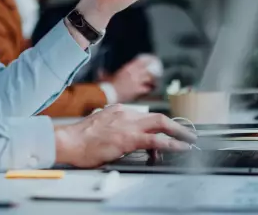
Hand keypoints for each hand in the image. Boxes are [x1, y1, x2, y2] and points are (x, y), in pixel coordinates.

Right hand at [53, 105, 195, 168]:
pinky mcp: (128, 138)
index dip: (158, 125)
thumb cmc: (80, 138)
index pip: (145, 116)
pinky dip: (171, 142)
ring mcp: (127, 125)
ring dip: (178, 132)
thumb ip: (116, 130)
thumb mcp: (101, 128)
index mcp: (118, 110)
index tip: (166, 131)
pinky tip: (180, 147)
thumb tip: (126, 140)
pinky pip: (155, 139)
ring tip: (189, 140)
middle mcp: (125, 113)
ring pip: (161, 123)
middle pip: (158, 115)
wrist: (68, 141)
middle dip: (175, 124)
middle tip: (187, 132)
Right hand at [103, 57, 156, 102]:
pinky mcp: (138, 90)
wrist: (109, 94)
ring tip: (154, 79)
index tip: (150, 59)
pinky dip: (149, 88)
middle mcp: (134, 73)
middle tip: (155, 69)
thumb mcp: (106, 76)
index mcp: (127, 68)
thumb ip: (105, 73)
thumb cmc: (107, 85)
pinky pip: (147, 88)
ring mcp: (137, 82)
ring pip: (149, 78)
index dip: (146, 60)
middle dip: (152, 69)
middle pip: (147, 69)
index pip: (140, 61)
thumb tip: (100, 71)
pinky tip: (151, 88)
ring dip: (152, 78)